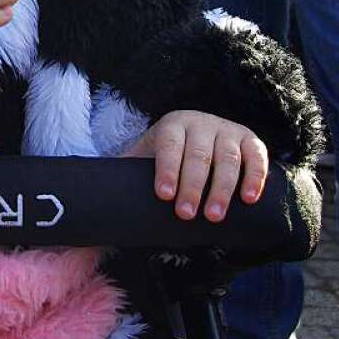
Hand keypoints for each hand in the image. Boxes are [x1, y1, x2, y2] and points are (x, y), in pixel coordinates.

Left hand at [125, 110, 268, 221]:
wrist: (202, 140)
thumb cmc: (167, 160)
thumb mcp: (143, 160)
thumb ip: (119, 175)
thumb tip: (81, 202)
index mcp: (172, 124)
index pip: (169, 145)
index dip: (167, 169)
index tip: (163, 196)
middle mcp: (201, 122)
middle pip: (199, 154)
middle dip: (193, 186)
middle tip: (186, 215)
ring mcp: (228, 129)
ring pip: (228, 158)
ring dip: (222, 188)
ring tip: (213, 217)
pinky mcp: (250, 141)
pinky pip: (256, 157)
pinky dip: (255, 177)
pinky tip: (248, 200)